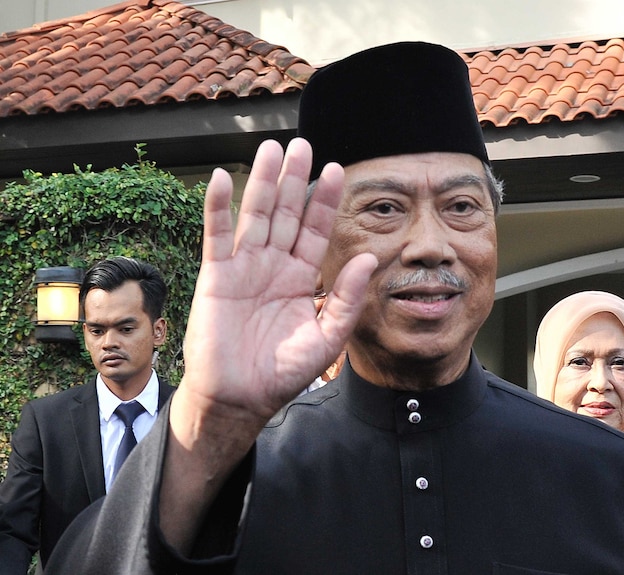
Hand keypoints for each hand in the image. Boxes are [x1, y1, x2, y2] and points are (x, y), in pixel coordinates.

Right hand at [178, 138, 376, 429]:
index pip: (316, 230)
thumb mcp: (328, 336)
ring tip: (271, 148)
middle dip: (295, 179)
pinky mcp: (217, 277)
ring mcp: (244, 268)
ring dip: (262, 182)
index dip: (325, 201)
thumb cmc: (284, 372)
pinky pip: (218, 236)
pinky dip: (218, 208)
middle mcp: (274, 266)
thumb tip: (368, 258)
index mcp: (302, 278)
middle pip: (286, 213)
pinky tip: (223, 179)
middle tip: (302, 144)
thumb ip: (347, 297)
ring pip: (255, 216)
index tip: (338, 170)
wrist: (242, 397)